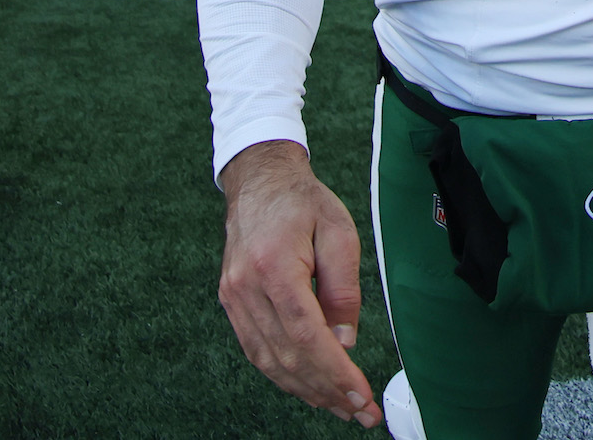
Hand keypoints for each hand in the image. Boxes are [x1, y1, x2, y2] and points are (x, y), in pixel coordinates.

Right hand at [218, 141, 380, 428]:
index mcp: (274, 266)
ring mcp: (233, 297)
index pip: (306, 334)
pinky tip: (309, 386)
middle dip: (326, 390)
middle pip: (288, 355)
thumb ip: (343, 289)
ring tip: (340, 407)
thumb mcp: (339, 233)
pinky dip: (284, 374)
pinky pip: (257, 350)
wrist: (258, 181)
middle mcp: (246, 287)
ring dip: (306, 390)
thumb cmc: (302, 203)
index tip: (361, 396)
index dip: (334, 372)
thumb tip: (344, 341)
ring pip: (269, 361)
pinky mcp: (231, 302)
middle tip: (360, 412)